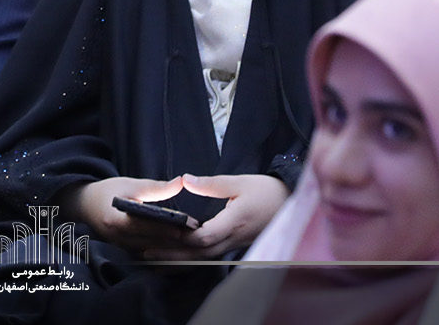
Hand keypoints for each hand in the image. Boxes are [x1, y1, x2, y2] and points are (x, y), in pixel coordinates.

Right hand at [67, 176, 196, 252]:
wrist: (85, 206)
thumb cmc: (108, 192)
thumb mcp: (130, 185)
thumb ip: (155, 188)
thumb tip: (180, 183)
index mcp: (116, 220)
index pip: (145, 226)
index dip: (168, 227)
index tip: (188, 226)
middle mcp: (117, 239)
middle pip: (151, 243)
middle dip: (175, 240)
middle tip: (198, 235)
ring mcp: (121, 248)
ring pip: (151, 253)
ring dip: (171, 248)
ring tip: (193, 242)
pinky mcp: (125, 252)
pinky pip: (148, 255)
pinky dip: (163, 252)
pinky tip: (180, 249)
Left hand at [142, 173, 289, 260]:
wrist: (291, 203)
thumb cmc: (266, 191)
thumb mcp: (239, 182)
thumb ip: (211, 183)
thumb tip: (185, 180)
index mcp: (234, 222)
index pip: (205, 236)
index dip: (184, 236)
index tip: (163, 230)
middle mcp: (233, 238)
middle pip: (199, 253)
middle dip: (173, 254)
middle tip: (147, 251)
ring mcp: (234, 244)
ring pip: (203, 257)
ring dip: (179, 258)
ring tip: (156, 256)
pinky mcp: (234, 244)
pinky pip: (209, 255)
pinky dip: (191, 256)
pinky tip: (177, 254)